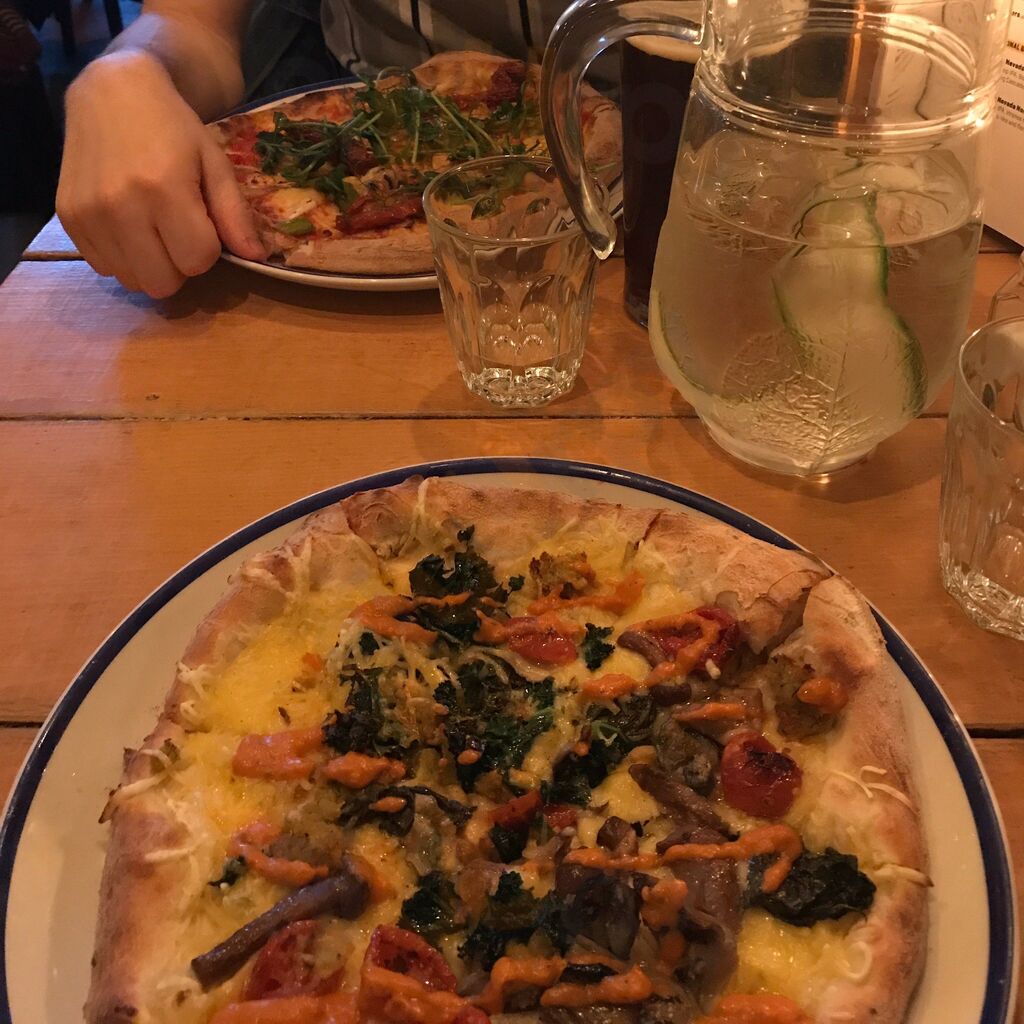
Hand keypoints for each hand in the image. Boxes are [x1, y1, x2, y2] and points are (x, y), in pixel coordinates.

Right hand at [57, 50, 264, 297]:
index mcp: (163, 190)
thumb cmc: (173, 128)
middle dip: (179, 264)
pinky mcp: (68, 217)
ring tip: (151, 226)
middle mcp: (120, 206)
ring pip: (133, 281)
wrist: (113, 92)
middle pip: (162, 283)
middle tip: (177, 231)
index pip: (196, 262)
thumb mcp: (214, 163)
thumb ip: (234, 214)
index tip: (201, 222)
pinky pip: (104, 267)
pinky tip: (127, 225)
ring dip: (150, 264)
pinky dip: (122, 257)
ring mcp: (89, 214)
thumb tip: (256, 258)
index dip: (206, 248)